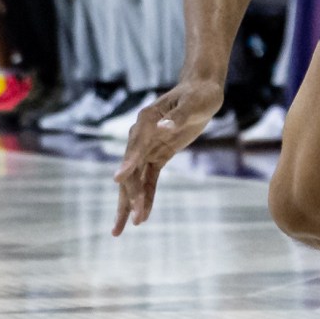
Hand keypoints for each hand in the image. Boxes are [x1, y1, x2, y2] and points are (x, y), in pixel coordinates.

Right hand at [114, 76, 223, 232]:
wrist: (201, 91)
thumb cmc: (197, 94)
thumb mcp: (192, 104)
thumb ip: (177, 117)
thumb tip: (164, 128)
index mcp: (146, 121)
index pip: (134, 146)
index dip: (128, 163)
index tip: (118, 179)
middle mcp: (142, 136)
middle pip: (130, 169)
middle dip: (128, 195)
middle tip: (127, 221)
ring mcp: (149, 147)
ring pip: (136, 179)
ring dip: (132, 202)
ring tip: (126, 228)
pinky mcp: (159, 155)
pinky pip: (149, 179)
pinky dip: (147, 197)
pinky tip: (143, 215)